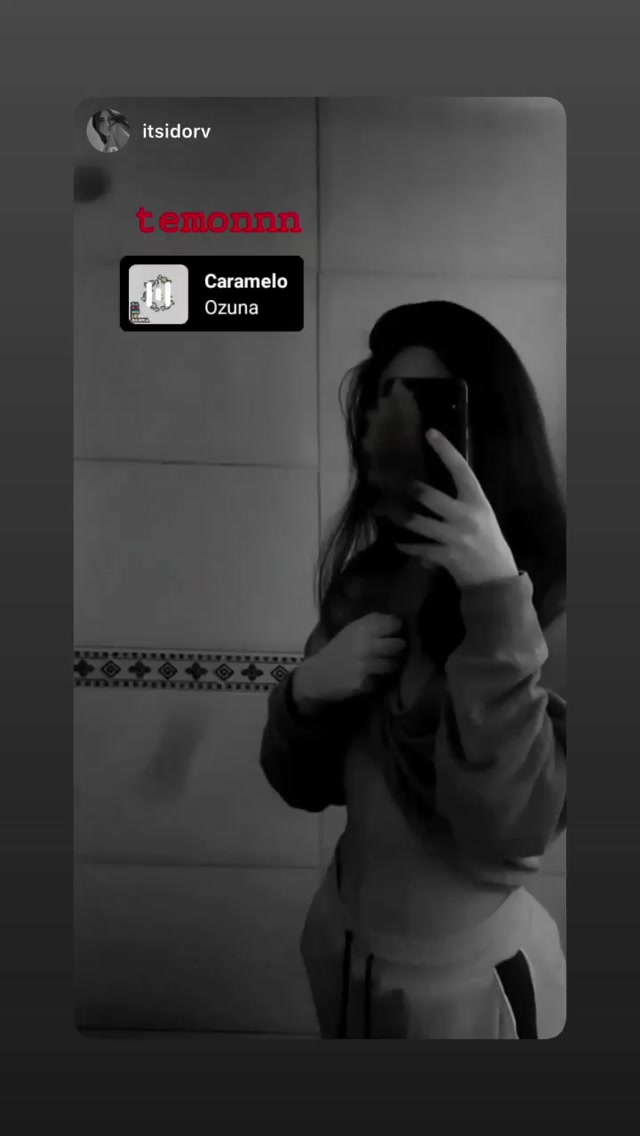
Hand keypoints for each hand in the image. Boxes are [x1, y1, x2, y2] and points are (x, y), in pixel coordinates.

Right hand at [292, 612, 405, 707]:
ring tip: (381, 664)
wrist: (317, 675)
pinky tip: (369, 676)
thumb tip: (396, 620)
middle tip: (391, 650)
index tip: (394, 632)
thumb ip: (372, 623)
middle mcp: (366, 645)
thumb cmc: (337, 649)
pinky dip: (378, 678)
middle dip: (397, 647)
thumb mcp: (351, 630)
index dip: (396, 628)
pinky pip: (382, 679)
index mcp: (362, 628)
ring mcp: (366, 665)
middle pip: (399, 644)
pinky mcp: (365, 683)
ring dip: (390, 665)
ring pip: (394, 664)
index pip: (394, 623)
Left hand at [393, 429, 518, 587]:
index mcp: (478, 501)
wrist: (496, 576)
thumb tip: (430, 490)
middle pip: (429, 496)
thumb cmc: (488, 540)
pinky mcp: (445, 556)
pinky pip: (418, 547)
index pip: (461, 470)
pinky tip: (398, 542)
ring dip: (398, 516)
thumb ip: (460, 502)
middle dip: (409, 490)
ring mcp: (455, 537)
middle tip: (394, 483)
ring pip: (416, 522)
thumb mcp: (481, 515)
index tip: (430, 433)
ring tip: (384, 510)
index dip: (446, 450)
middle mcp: (466, 516)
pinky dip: (406, 545)